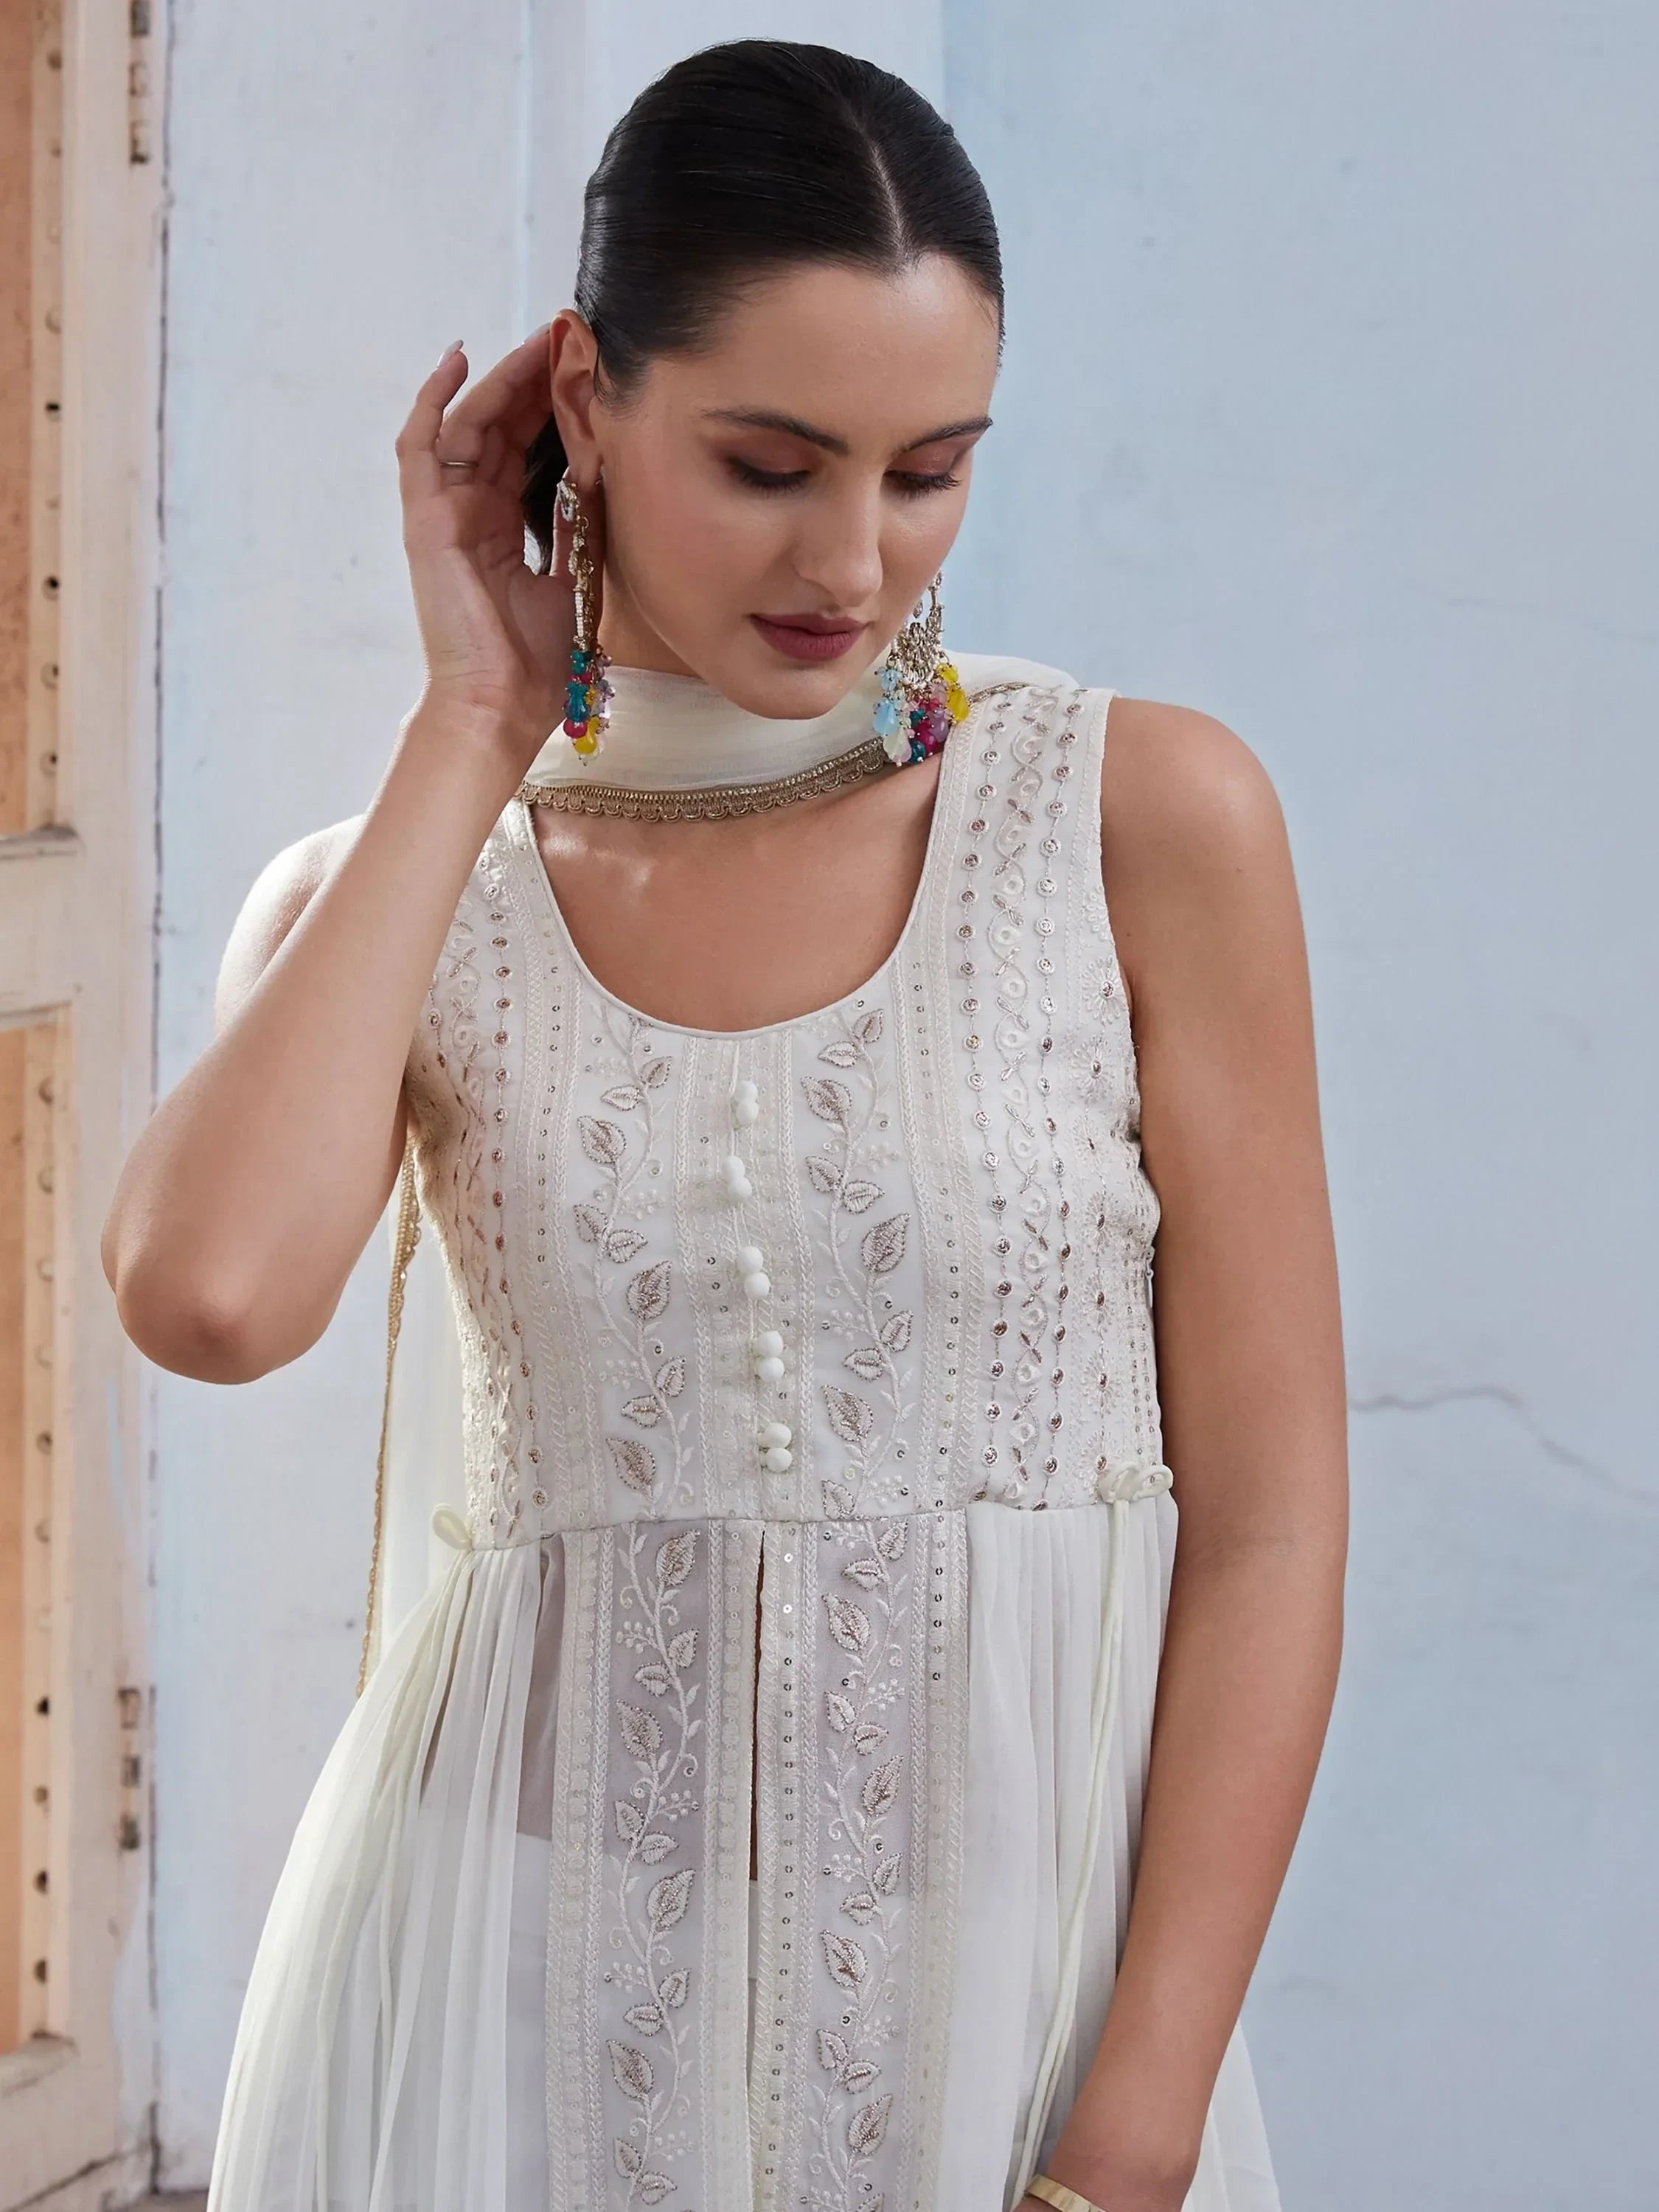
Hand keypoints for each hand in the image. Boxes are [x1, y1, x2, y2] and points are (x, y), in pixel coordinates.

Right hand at [395, 328, 605, 765]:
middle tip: (570, 339)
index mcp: (500, 528)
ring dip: (502, 380)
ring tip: (538, 343)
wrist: (502, 706)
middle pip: (499, 427)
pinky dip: (434, 399)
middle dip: (533, 380)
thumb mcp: (573, 579)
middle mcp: (468, 513)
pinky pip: (420, 445)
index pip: (525, 449)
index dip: (552, 406)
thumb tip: (601, 478)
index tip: (587, 371)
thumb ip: (577, 528)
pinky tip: (458, 360)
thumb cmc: (536, 662)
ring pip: (468, 424)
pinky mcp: (424, 519)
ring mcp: (443, 513)